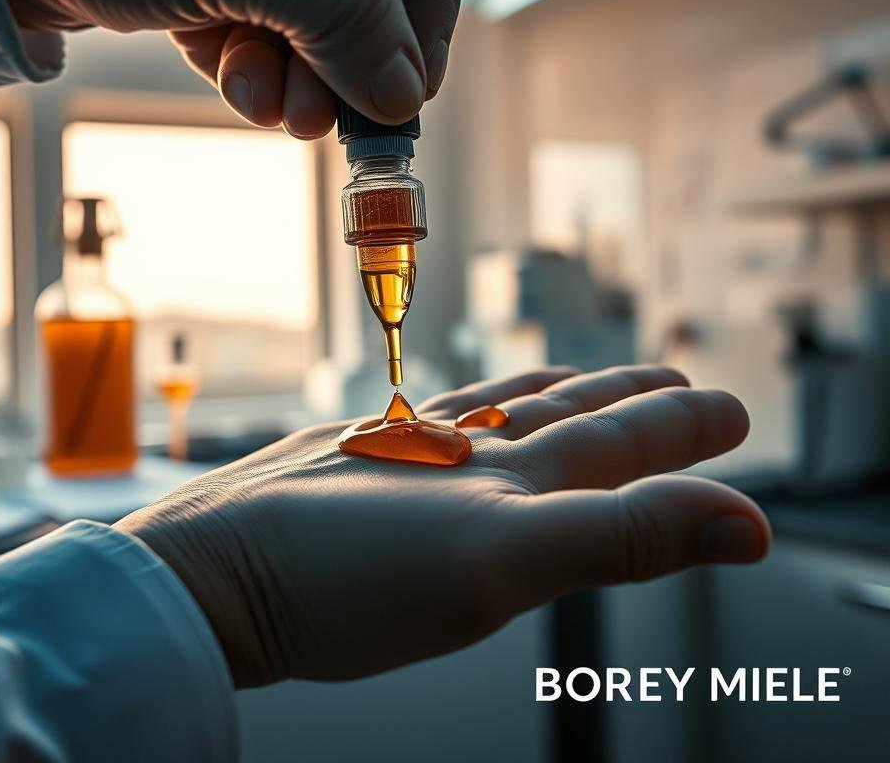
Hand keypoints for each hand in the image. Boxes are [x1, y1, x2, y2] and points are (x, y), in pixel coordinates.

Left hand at [6, 0, 461, 136]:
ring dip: (295, 85)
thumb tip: (403, 96)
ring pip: (309, 35)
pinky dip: (249, 73)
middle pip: (364, 12)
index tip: (401, 104)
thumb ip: (356, 27)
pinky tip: (234, 81)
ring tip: (271, 107)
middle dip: (343, 76)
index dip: (420, 42)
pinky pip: (256, 40)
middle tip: (323, 122)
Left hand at [116, 366, 769, 687]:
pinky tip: (450, 420)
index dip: (679, 427)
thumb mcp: (503, 565)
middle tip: (669, 377)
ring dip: (549, 395)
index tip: (728, 405)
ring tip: (575, 380)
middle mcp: (456, 450)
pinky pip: (432, 429)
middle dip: (626, 398)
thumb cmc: (344, 575)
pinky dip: (467, 416)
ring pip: (495, 410)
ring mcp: (402, 456)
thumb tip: (740, 519)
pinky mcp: (355, 473)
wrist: (214, 576)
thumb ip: (620, 539)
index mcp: (504, 470)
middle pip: (562, 411)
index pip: (616, 438)